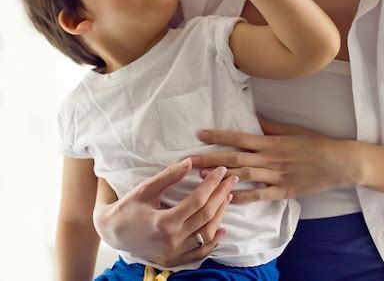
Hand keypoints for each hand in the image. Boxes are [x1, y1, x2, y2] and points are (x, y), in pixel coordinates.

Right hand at [93, 159, 237, 267]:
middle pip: (206, 216)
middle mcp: (172, 241)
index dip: (212, 184)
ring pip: (207, 235)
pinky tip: (222, 228)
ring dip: (220, 215)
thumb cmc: (128, 207)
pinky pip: (200, 253)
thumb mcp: (146, 188)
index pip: (198, 200)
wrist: (113, 233)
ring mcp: (174, 254)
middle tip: (231, 179)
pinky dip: (213, 241)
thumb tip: (190, 162)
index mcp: (164, 222)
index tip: (220, 170)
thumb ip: (169, 176)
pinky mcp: (174, 260)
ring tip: (227, 197)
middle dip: (221, 195)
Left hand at [190, 118, 357, 202]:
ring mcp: (275, 177)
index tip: (200, 134)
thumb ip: (269, 126)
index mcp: (269, 142)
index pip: (239, 137)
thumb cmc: (313, 143)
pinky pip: (258, 196)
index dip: (218, 136)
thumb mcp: (290, 130)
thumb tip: (252, 117)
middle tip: (189, 159)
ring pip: (242, 177)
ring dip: (220, 176)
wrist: (337, 162)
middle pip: (234, 158)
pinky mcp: (282, 192)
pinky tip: (226, 197)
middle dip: (210, 159)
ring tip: (200, 177)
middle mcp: (269, 159)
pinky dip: (242, 197)